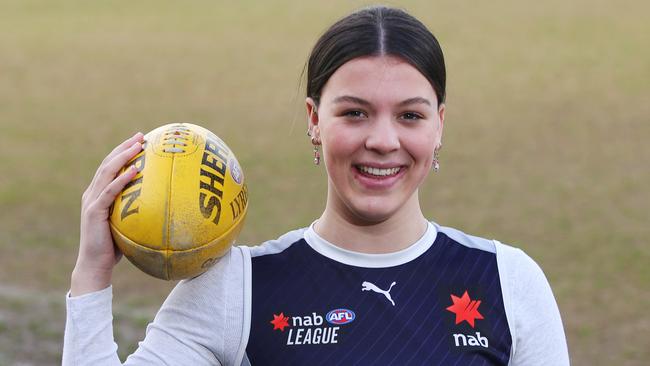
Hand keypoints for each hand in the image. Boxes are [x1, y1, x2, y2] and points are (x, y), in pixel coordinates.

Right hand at [70, 132, 143, 295]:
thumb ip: (137, 212)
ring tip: (137, 146)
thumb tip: (163, 206)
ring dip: (123, 157)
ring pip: (107, 172)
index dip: (123, 152)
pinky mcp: (94, 211)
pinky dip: (121, 179)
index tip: (139, 140)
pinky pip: (109, 191)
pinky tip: (135, 170)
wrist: (95, 265)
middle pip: (107, 164)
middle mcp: (92, 193)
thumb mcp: (127, 224)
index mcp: (98, 194)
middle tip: (140, 136)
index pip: (110, 167)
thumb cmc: (114, 248)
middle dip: (124, 148)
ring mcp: (92, 201)